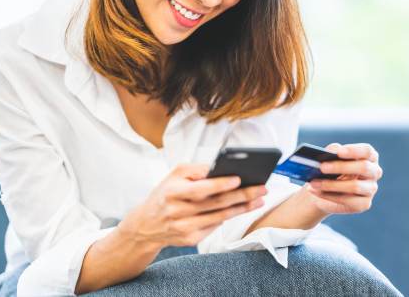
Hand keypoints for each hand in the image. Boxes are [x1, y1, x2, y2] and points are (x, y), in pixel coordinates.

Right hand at [118, 164, 266, 249]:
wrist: (146, 225)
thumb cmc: (165, 194)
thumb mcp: (174, 175)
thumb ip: (197, 169)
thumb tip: (222, 168)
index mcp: (172, 192)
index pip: (200, 189)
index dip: (220, 184)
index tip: (239, 179)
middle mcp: (177, 211)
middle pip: (216, 204)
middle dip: (242, 195)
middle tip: (262, 188)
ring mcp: (184, 228)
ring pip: (220, 217)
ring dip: (243, 208)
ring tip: (259, 199)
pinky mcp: (190, 240)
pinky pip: (215, 227)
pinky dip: (230, 217)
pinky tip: (243, 209)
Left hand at [304, 143, 382, 214]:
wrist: (324, 189)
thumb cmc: (330, 169)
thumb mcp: (329, 158)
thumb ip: (331, 152)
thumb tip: (330, 153)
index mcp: (369, 156)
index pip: (367, 151)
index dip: (354, 151)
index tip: (339, 152)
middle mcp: (374, 172)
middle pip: (364, 167)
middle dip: (341, 167)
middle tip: (321, 167)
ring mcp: (371, 189)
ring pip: (355, 186)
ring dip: (331, 185)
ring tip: (313, 183)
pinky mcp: (364, 203)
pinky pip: (348, 201)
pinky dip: (329, 197)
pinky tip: (317, 193)